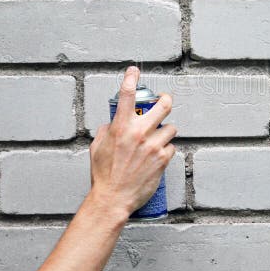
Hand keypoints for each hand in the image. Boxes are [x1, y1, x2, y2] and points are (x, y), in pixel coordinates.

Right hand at [87, 66, 176, 221]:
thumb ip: (106, 130)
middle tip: (164, 101)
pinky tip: (156, 157)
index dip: (131, 78)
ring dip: (165, 132)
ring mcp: (153, 146)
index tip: (134, 71)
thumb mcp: (97, 147)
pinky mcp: (163, 159)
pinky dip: (165, 150)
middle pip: (164, 105)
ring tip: (157, 140)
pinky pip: (171, 147)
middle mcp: (139, 133)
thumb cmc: (104, 175)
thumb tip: (112, 123)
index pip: (127, 95)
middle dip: (165, 100)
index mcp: (120, 127)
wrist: (113, 198)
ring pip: (171, 128)